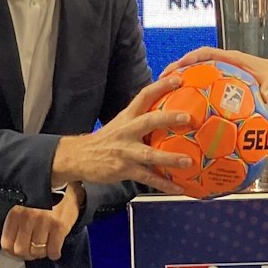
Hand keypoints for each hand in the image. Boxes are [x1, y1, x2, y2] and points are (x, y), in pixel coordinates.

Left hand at [0, 185, 80, 261]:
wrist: (68, 187)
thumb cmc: (44, 199)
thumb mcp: (24, 206)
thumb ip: (16, 223)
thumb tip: (12, 246)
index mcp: (16, 212)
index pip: (7, 243)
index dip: (13, 251)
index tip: (20, 250)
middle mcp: (28, 217)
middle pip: (21, 250)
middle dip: (28, 254)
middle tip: (33, 251)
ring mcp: (44, 221)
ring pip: (37, 252)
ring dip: (42, 253)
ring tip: (45, 248)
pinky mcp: (59, 226)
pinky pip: (53, 250)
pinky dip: (54, 254)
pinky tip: (54, 250)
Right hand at [51, 75, 194, 194]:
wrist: (79, 157)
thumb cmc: (106, 140)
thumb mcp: (120, 124)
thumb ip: (140, 119)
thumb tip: (168, 114)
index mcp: (127, 117)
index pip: (144, 96)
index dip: (160, 86)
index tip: (177, 79)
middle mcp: (127, 131)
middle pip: (149, 121)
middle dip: (169, 118)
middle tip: (188, 118)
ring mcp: (126, 152)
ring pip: (150, 154)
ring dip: (170, 158)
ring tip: (188, 161)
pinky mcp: (125, 170)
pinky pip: (148, 178)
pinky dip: (164, 184)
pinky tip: (178, 189)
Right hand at [163, 47, 267, 117]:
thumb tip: (265, 97)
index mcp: (233, 60)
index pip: (206, 54)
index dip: (190, 59)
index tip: (177, 67)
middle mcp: (223, 68)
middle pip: (193, 66)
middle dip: (175, 72)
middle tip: (159, 83)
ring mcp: (220, 80)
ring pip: (195, 81)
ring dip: (179, 88)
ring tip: (162, 100)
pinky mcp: (221, 91)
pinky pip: (203, 95)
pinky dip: (193, 103)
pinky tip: (184, 118)